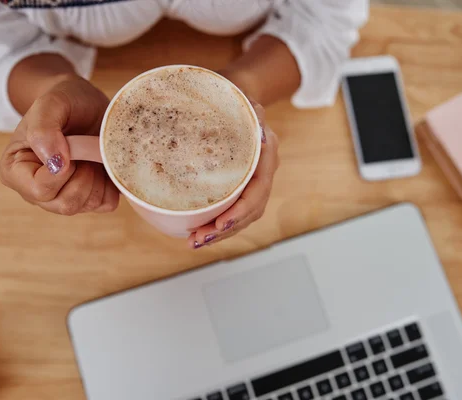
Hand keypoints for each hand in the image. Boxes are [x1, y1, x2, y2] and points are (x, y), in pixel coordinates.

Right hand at [0, 77, 119, 214]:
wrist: (85, 104)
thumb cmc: (63, 103)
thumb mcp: (49, 104)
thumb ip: (44, 130)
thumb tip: (55, 163)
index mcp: (15, 173)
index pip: (39, 191)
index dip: (61, 172)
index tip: (69, 147)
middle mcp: (37, 193)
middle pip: (66, 204)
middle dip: (83, 174)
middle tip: (82, 148)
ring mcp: (64, 199)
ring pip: (89, 204)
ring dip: (97, 175)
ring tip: (90, 152)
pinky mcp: (91, 199)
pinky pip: (108, 202)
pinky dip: (111, 182)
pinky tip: (101, 163)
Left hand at [188, 101, 278, 247]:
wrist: (235, 98)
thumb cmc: (233, 97)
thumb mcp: (239, 97)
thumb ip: (251, 108)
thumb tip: (259, 120)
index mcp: (266, 153)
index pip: (258, 190)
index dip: (240, 210)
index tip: (220, 223)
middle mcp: (263, 171)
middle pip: (250, 210)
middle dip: (225, 229)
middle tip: (199, 239)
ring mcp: (253, 181)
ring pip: (242, 216)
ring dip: (220, 233)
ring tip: (194, 242)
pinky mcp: (241, 187)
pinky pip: (234, 211)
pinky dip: (218, 225)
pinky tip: (199, 233)